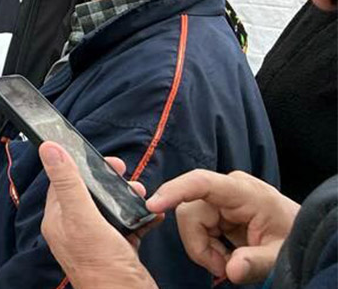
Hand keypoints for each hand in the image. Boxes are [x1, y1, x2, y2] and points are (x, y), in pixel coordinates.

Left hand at [39, 142, 157, 288]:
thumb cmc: (103, 268)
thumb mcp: (83, 218)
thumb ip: (68, 183)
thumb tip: (48, 148)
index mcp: (59, 221)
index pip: (62, 182)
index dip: (80, 166)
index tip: (102, 159)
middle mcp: (74, 230)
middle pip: (88, 193)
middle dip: (108, 180)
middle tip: (124, 173)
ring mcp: (96, 241)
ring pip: (109, 208)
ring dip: (125, 197)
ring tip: (140, 194)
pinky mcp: (117, 250)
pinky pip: (127, 226)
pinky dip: (139, 217)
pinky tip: (151, 215)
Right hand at [146, 169, 298, 284]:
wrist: (298, 234)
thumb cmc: (292, 238)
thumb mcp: (279, 254)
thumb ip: (255, 263)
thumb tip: (230, 270)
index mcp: (244, 192)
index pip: (201, 183)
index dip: (175, 191)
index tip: (153, 204)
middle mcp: (227, 188)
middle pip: (189, 211)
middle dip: (199, 245)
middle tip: (222, 268)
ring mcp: (220, 197)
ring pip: (189, 222)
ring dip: (204, 248)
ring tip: (228, 262)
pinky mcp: (215, 207)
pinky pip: (196, 226)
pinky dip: (206, 246)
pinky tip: (226, 254)